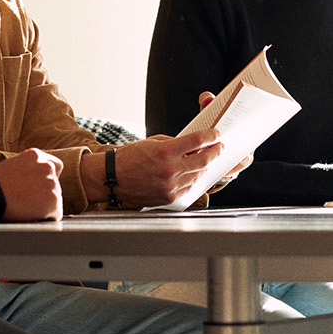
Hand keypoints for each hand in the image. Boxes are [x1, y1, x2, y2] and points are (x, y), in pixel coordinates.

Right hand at [0, 147, 62, 220]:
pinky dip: (46, 218)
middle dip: (44, 193)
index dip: (47, 178)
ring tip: (25, 209)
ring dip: (44, 206)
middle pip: (54, 183)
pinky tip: (31, 217)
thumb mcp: (11, 166)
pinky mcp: (52, 201)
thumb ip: (27, 169)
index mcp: (35, 155)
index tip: (39, 187)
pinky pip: (55, 214)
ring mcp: (51, 183)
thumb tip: (32, 180)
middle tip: (28, 202)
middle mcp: (46, 166)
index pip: (54, 166)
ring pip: (55, 199)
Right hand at [108, 133, 223, 207]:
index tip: (217, 135)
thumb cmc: (131, 158)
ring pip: (198, 175)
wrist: (113, 178)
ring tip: (205, 159)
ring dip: (204, 166)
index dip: (211, 136)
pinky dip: (192, 179)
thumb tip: (193, 145)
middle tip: (219, 147)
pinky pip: (188, 188)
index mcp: (165, 151)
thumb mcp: (154, 142)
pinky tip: (192, 173)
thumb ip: (175, 143)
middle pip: (203, 160)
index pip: (197, 141)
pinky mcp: (168, 198)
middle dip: (215, 152)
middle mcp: (170, 169)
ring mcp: (170, 186)